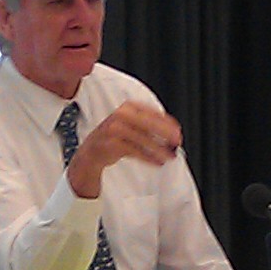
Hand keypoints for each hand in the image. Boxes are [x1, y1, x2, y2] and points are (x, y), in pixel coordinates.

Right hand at [67, 101, 181, 198]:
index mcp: (128, 107)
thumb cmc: (114, 136)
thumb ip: (148, 125)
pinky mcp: (113, 145)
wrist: (92, 149)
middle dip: (165, 133)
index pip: (152, 112)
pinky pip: (136, 152)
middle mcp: (121, 116)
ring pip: (143, 139)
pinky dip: (149, 158)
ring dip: (159, 149)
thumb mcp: (131, 124)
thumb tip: (171, 132)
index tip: (178, 130)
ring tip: (169, 156)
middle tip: (177, 141)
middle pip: (148, 123)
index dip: (167, 122)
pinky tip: (158, 162)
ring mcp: (115, 130)